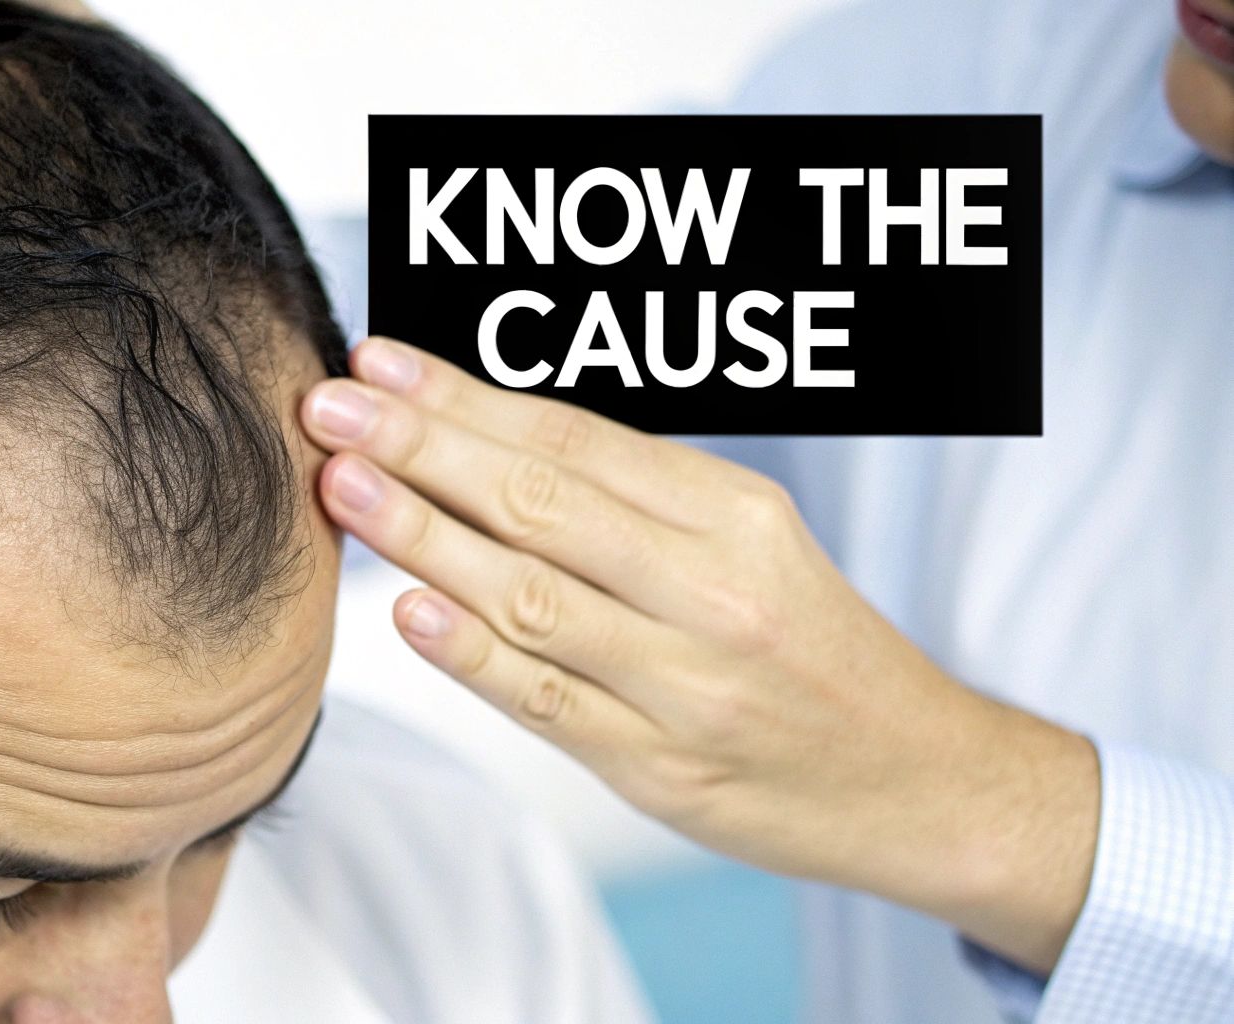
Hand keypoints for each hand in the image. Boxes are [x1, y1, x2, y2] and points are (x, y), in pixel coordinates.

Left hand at [300, 337, 1101, 973]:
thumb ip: (633, 502)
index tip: (379, 364)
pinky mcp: (661, 767)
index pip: (574, 439)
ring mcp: (686, 681)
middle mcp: (714, 588)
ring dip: (425, 536)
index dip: (464, 398)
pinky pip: (549, 701)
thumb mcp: (753, 544)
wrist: (922, 780)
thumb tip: (485, 445)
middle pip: (543, 500)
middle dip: (421, 446)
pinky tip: (408, 612)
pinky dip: (472, 655)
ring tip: (342, 488)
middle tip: (327, 407)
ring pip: (533, 594)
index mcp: (735, 513)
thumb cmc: (810, 649)